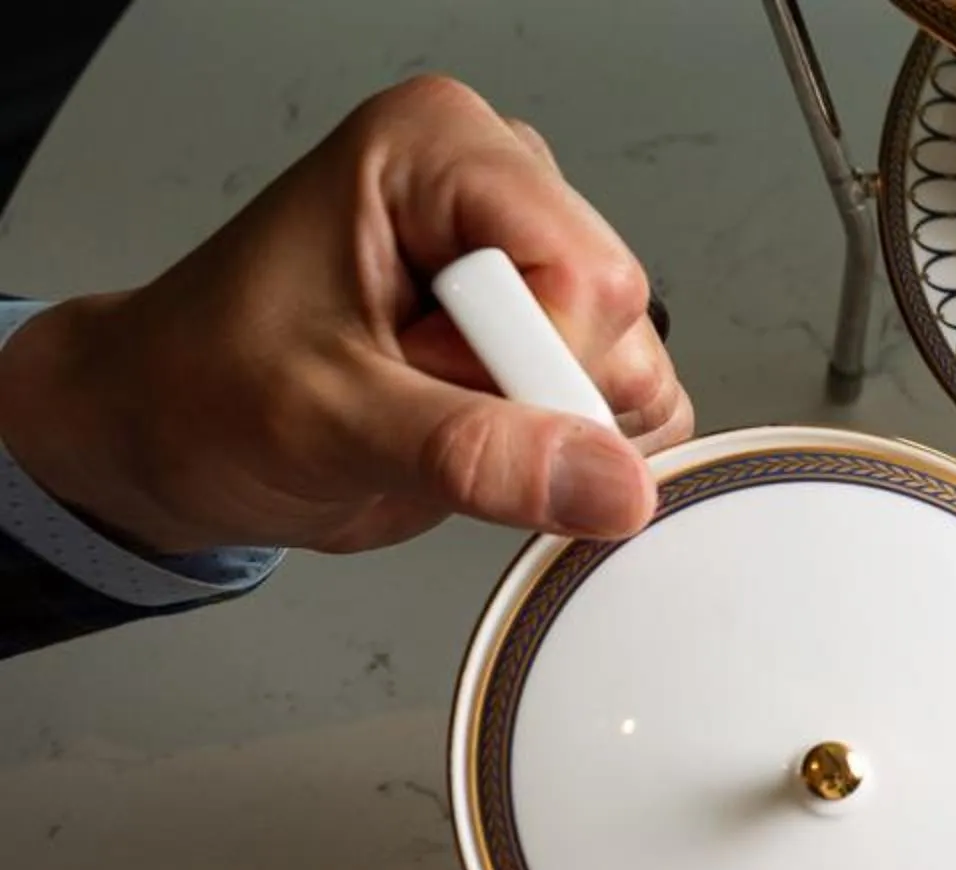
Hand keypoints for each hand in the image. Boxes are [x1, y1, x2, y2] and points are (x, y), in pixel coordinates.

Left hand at [0, 75, 689, 556]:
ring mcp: (530, 264)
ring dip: (547, 432)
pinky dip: (567, 456)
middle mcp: (500, 189)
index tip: (420, 376)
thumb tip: (614, 485)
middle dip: (533, 399)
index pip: (584, 273)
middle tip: (414, 400)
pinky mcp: (551, 334)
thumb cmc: (208, 387)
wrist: (172, 432)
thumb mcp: (329, 422)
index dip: (523, 360)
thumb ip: (476, 453)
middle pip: (619, 321)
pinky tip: (471, 432)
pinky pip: (631, 410)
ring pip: (636, 371)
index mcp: (438, 150)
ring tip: (429, 412)